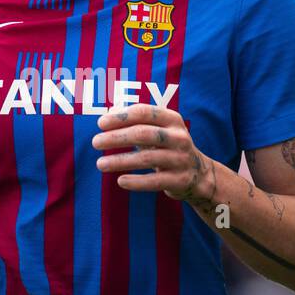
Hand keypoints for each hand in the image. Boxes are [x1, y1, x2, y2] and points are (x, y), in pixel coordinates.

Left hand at [91, 103, 215, 202]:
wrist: (198, 173)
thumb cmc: (168, 146)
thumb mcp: (158, 128)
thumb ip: (135, 120)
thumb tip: (110, 112)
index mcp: (172, 119)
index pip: (144, 113)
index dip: (121, 117)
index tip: (101, 123)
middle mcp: (178, 137)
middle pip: (143, 134)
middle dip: (117, 137)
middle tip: (95, 142)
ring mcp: (181, 159)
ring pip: (147, 158)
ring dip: (120, 161)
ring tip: (100, 163)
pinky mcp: (180, 180)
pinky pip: (155, 181)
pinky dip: (136, 182)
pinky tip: (120, 181)